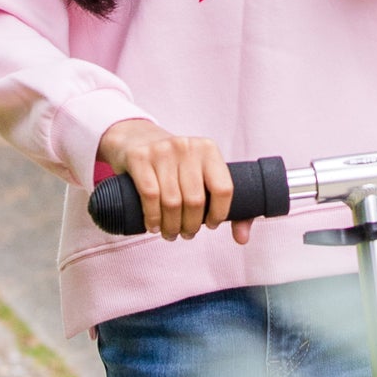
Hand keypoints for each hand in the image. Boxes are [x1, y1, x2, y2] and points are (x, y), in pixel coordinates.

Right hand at [97, 119, 252, 243]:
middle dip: (191, 226)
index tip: (211, 225)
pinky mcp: (140, 157)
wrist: (134, 138)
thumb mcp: (199, 172)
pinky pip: (150, 195)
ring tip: (170, 233)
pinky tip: (153, 226)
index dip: (219, 214)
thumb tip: (242, 239)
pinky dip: (153, 217)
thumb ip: (223, 203)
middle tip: (185, 233)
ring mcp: (162, 150)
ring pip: (172, 201)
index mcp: (208, 149)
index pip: (223, 188)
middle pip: (195, 200)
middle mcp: (187, 146)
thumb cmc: (173, 164)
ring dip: (171, 226)